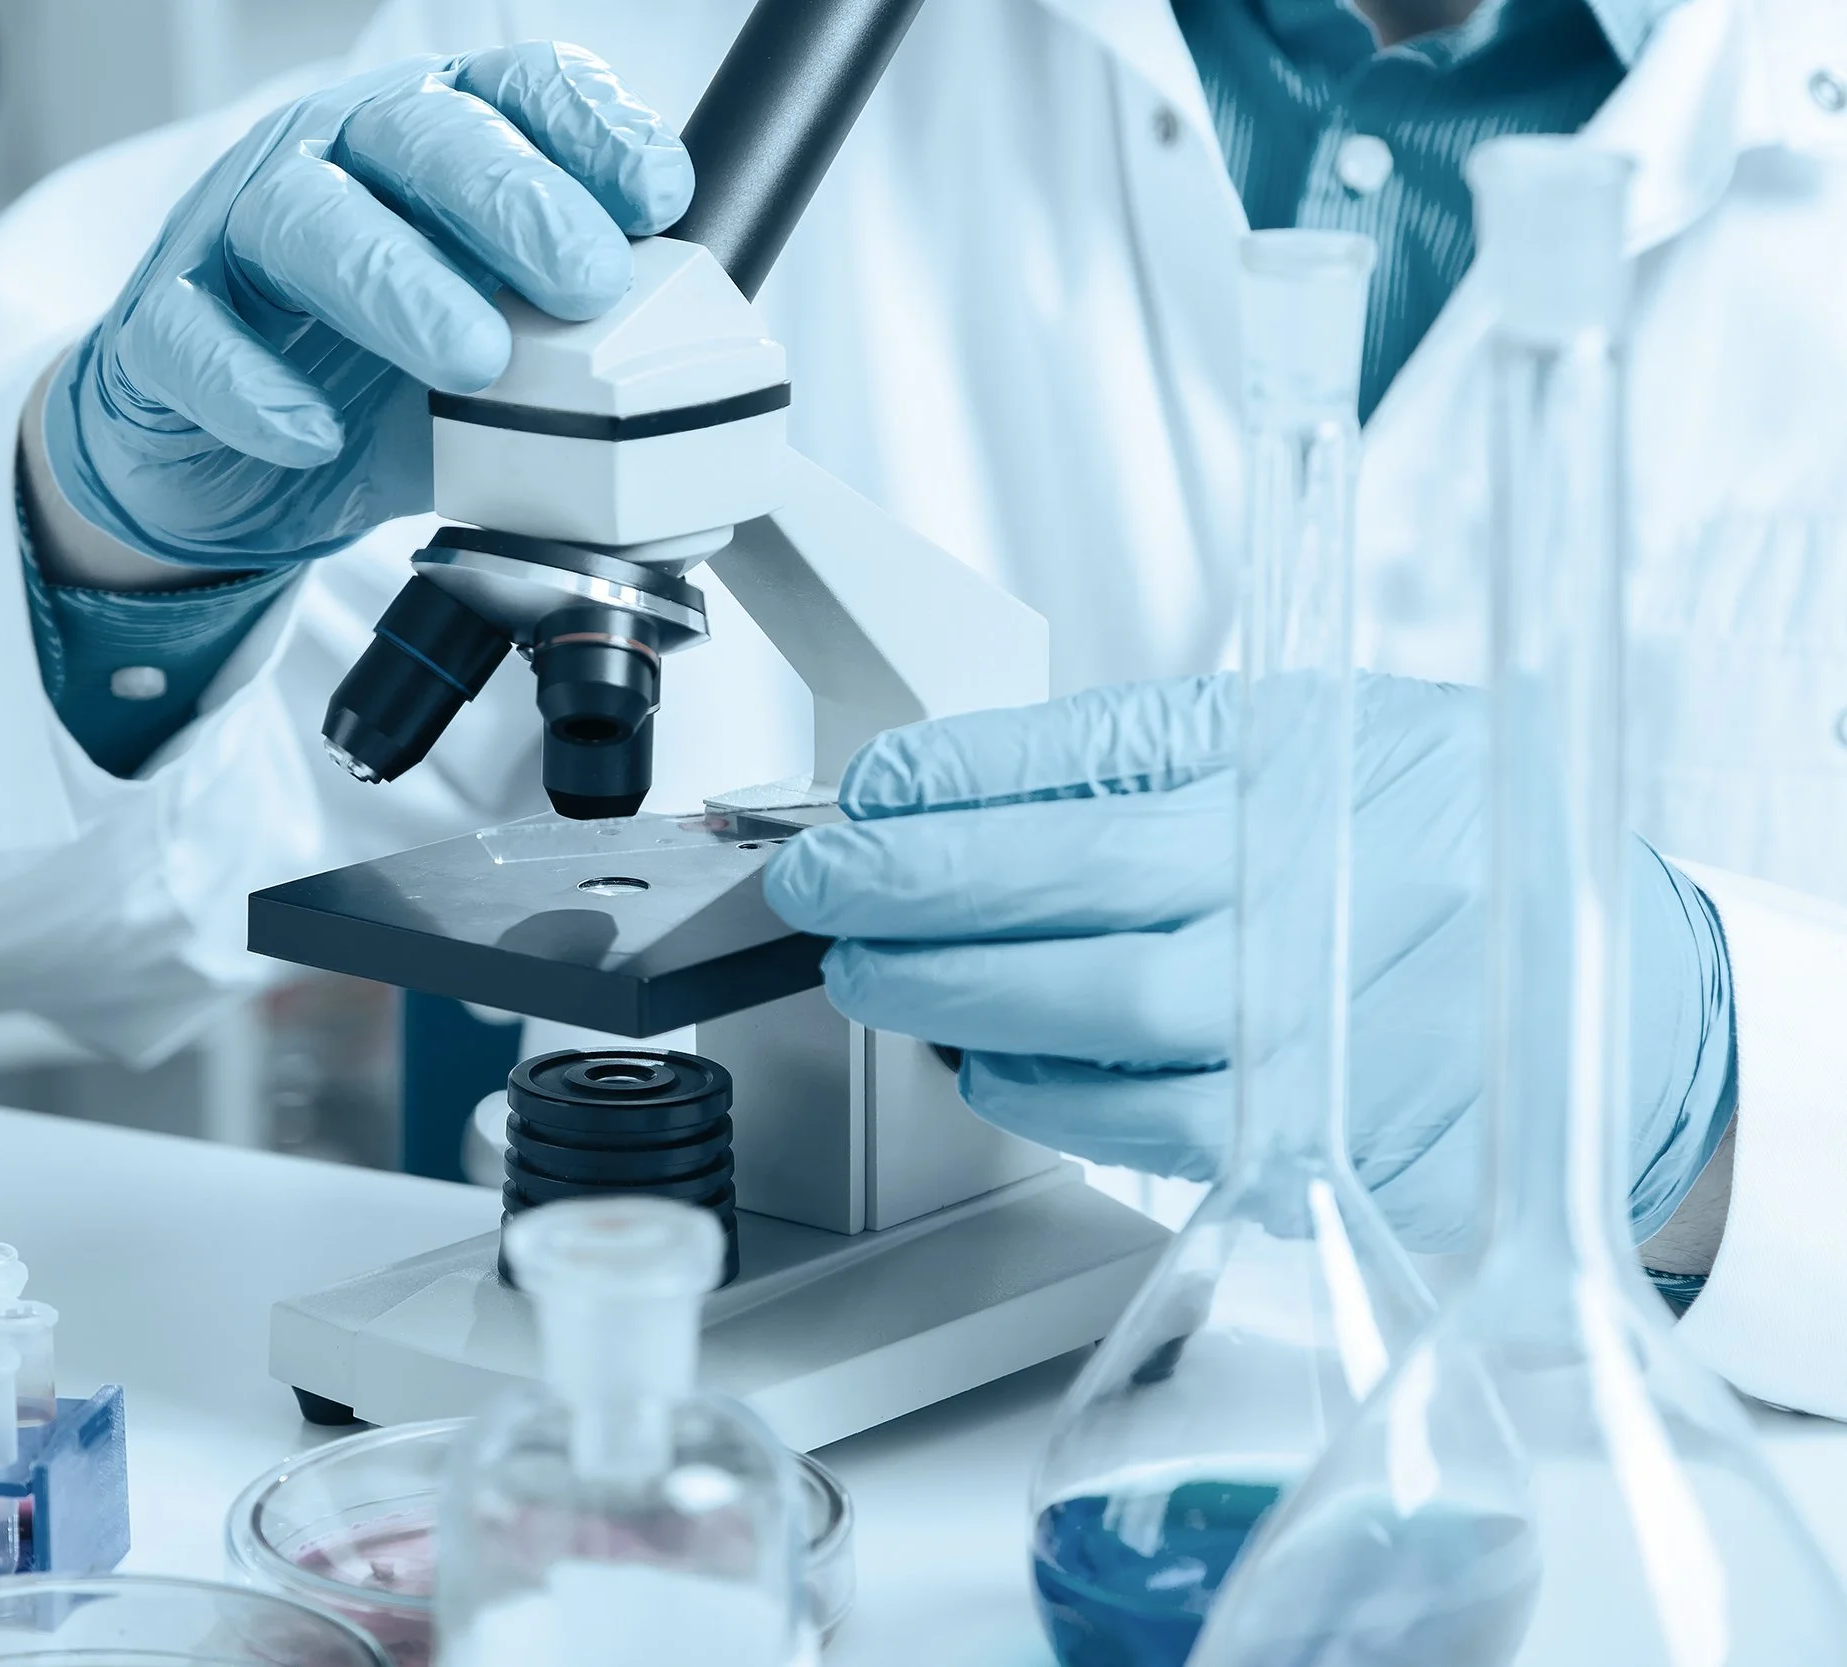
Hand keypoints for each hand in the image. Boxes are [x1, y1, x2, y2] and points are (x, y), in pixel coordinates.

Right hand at [42, 43, 691, 565]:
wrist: (228, 463)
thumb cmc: (374, 380)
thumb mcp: (500, 359)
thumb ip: (579, 348)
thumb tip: (698, 388)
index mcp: (429, 143)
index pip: (514, 92)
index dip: (589, 130)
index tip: (659, 197)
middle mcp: (333, 159)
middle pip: (418, 134)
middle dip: (513, 198)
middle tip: (583, 278)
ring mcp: (237, 232)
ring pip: (305, 217)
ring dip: (399, 283)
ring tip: (475, 358)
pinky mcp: (162, 326)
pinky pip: (195, 336)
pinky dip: (255, 384)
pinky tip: (314, 430)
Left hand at [762, 675, 1734, 1252]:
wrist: (1623, 1003)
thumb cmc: (1448, 850)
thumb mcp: (1327, 733)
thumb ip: (1145, 755)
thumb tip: (939, 786)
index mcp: (1316, 764)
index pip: (1094, 759)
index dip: (948, 779)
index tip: (862, 790)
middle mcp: (1321, 894)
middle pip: (1066, 896)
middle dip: (907, 895)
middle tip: (819, 889)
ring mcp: (1324, 1030)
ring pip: (1085, 1025)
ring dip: (946, 1000)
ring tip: (875, 971)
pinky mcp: (1320, 1142)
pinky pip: (1131, 1128)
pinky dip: (1030, 1090)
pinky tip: (983, 1052)